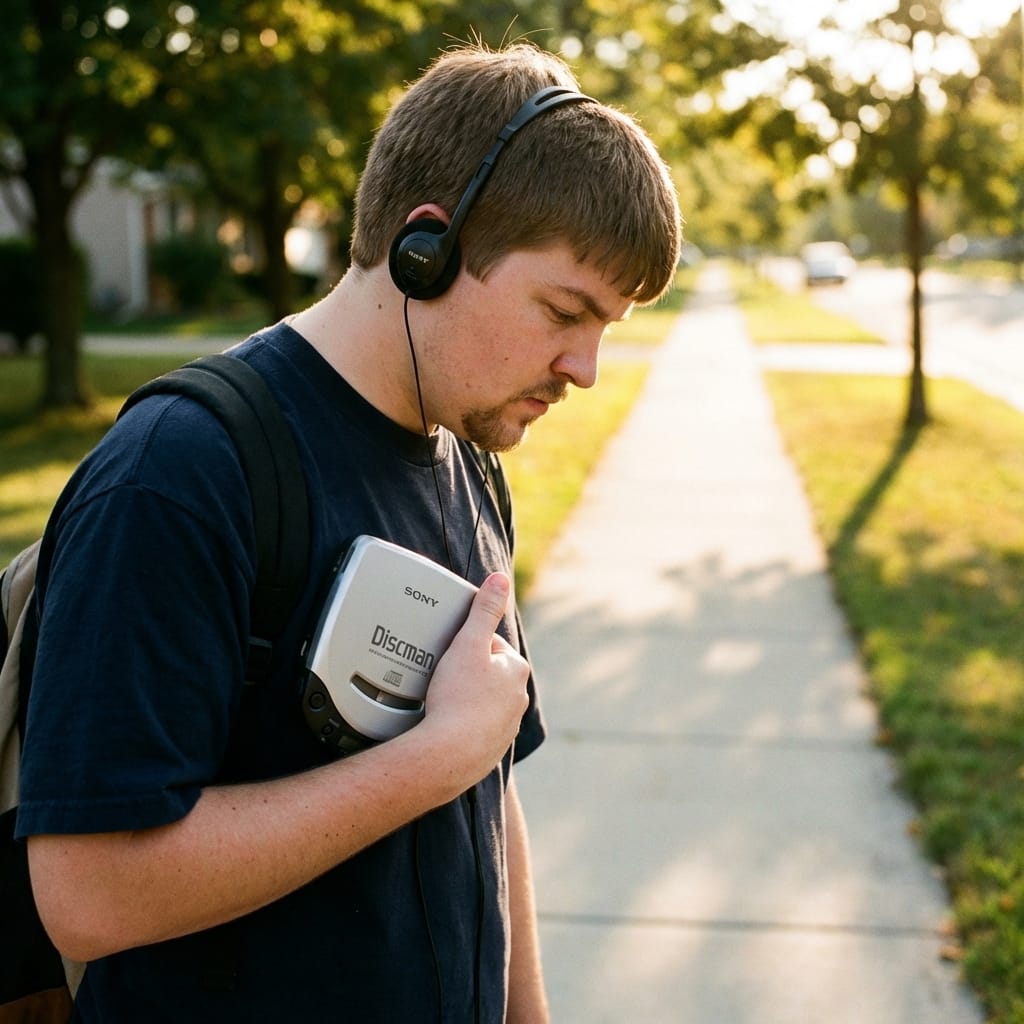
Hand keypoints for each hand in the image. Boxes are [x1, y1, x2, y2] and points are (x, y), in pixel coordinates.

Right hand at [420, 572, 529, 784]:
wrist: (449, 754)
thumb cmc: (458, 698)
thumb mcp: (468, 643)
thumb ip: (484, 610)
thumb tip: (500, 580)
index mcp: (516, 670)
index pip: (492, 645)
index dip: (467, 645)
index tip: (450, 654)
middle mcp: (517, 699)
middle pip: (487, 674)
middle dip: (467, 673)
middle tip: (442, 677)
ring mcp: (506, 726)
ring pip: (482, 702)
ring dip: (465, 700)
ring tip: (441, 702)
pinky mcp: (491, 749)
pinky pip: (475, 729)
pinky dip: (462, 725)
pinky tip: (445, 725)